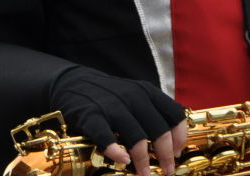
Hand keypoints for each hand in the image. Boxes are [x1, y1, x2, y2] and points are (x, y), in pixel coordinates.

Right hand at [51, 66, 186, 175]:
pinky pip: (106, 136)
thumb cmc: (107, 95)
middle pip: (159, 129)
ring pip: (136, 136)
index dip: (180, 137)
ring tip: (143, 174)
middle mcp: (132, 96)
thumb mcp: (133, 94)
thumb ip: (151, 112)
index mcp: (146, 92)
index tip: (178, 152)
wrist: (70, 82)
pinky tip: (122, 160)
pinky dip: (115, 150)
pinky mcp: (91, 115)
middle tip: (167, 170)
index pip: (174, 114)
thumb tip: (173, 143)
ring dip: (143, 160)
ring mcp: (111, 105)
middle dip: (166, 155)